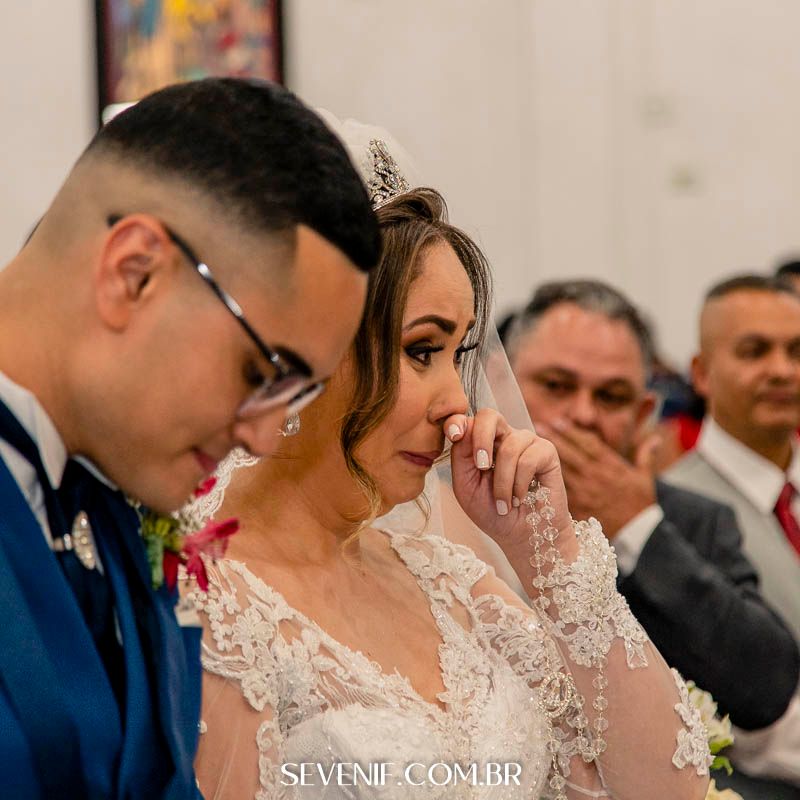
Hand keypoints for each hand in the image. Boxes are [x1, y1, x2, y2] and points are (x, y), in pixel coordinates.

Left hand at [445, 409, 576, 570]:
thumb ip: (461, 457)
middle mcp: (503, 437)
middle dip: (481, 439)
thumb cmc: (492, 512)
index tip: (452, 433)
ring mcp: (526, 442)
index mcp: (480, 443)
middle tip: (481, 466)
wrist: (522, 537)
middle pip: (489, 416)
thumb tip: (463, 430)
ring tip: (504, 503)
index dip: (457, 421)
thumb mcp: (466, 486)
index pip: (467, 421)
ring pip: (509, 447)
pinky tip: (520, 498)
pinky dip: (520, 484)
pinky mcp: (546, 451)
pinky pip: (528, 459)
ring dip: (503, 482)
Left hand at [536, 420, 658, 537]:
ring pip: (563, 470)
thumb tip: (656, 439)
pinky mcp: (579, 506)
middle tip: (538, 424)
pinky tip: (533, 472)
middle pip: (573, 454)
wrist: (638, 534)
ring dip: (547, 456)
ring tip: (532, 444)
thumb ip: (646, 456)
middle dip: (555, 438)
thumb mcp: (645, 479)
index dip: (573, 432)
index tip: (559, 421)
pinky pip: (561, 491)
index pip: (590, 445)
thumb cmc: (640, 505)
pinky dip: (547, 481)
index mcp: (612, 467)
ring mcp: (587, 491)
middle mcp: (597, 477)